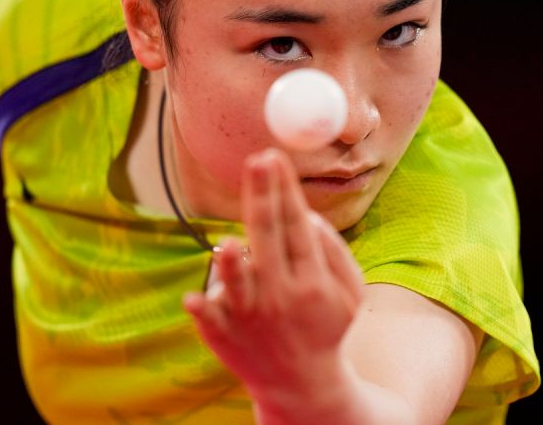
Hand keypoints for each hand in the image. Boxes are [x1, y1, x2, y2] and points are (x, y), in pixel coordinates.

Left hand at [183, 148, 364, 408]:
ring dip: (233, 267)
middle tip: (257, 162)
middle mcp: (281, 298)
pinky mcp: (224, 336)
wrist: (303, 386)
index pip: (297, 227)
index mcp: (313, 283)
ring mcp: (250, 318)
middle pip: (267, 239)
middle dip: (263, 198)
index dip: (285, 190)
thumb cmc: (325, 326)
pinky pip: (210, 318)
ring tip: (229, 246)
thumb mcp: (349, 293)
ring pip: (238, 283)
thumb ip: (333, 251)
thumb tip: (305, 212)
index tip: (274, 157)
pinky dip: (203, 309)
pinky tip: (193, 301)